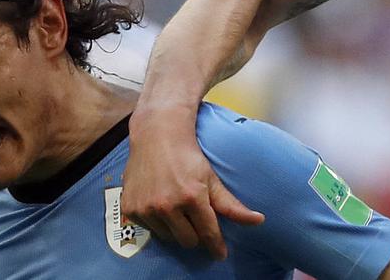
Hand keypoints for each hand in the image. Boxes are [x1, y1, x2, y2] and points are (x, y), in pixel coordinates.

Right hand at [121, 105, 263, 258]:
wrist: (157, 135)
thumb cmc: (188, 156)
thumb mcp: (211, 178)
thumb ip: (231, 205)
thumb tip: (259, 221)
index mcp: (191, 197)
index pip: (208, 233)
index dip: (216, 246)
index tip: (220, 254)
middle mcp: (167, 205)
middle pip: (188, 241)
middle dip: (195, 234)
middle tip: (195, 218)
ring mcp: (147, 208)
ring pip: (168, 238)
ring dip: (175, 228)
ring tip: (176, 207)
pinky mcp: (130, 209)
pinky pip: (149, 230)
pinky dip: (157, 222)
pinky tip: (159, 203)